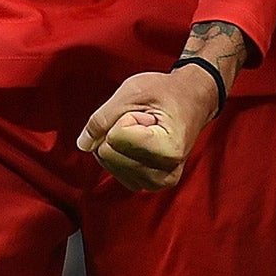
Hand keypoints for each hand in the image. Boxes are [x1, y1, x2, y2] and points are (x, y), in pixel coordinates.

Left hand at [77, 66, 222, 191]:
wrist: (193, 100)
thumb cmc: (167, 92)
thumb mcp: (133, 90)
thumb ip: (103, 117)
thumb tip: (83, 144)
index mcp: (168, 150)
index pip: (115, 137)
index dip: (125, 117)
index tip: (148, 114)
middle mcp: (164, 174)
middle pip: (108, 154)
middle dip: (118, 131)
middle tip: (146, 121)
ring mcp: (157, 183)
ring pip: (108, 164)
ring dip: (118, 143)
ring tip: (145, 130)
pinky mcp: (148, 184)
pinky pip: (115, 170)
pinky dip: (119, 153)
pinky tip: (139, 142)